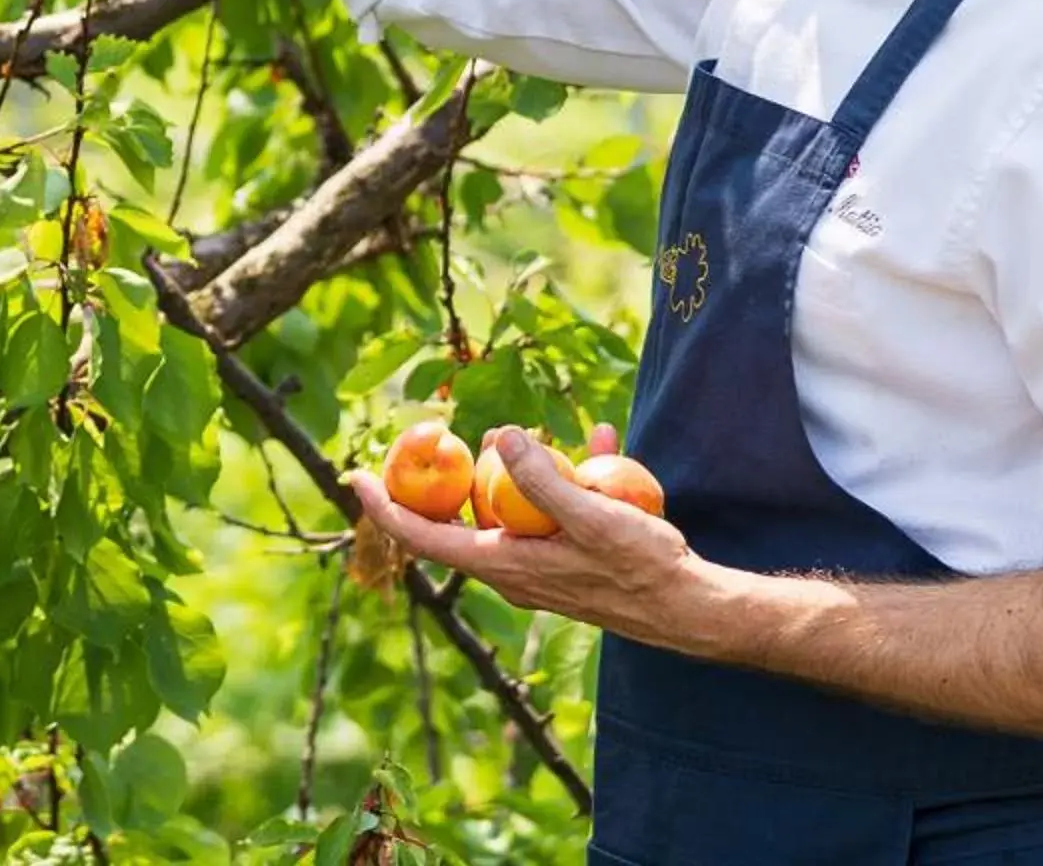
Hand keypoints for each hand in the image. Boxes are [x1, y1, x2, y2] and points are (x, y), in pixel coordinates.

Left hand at [349, 425, 720, 654]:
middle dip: (441, 480)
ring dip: (510, 472)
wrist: (686, 608)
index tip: (356, 477)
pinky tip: (601, 445)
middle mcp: (511, 570)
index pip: (424, 536)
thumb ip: (545, 480)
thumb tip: (502, 436)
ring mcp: (537, 566)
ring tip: (522, 435)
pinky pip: (550, 513)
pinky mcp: (565, 559)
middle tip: (432, 439)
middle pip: (456, 522)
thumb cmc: (639, 569)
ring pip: (505, 512)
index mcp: (504, 564)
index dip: (386, 507)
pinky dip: (564, 479)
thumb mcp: (593, 518)